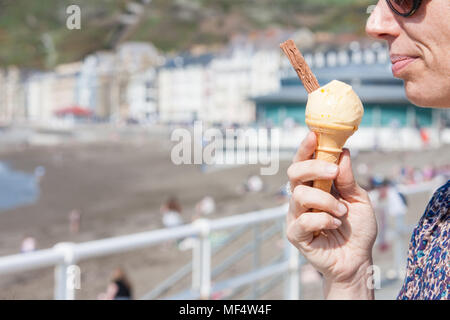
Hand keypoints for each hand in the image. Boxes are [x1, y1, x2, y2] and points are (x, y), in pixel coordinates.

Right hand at [286, 132, 376, 297]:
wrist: (357, 259)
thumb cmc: (356, 228)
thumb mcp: (359, 199)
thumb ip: (348, 179)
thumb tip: (343, 152)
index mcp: (314, 185)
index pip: (304, 162)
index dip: (306, 147)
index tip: (314, 134)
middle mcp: (301, 197)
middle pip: (294, 173)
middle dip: (313, 167)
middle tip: (334, 172)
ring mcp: (296, 215)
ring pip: (300, 195)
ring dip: (326, 201)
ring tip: (342, 213)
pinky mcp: (295, 233)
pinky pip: (304, 220)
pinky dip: (324, 220)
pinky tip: (336, 226)